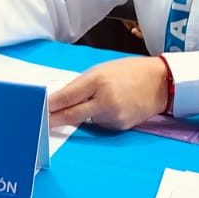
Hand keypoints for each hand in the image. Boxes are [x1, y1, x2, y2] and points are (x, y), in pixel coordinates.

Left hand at [48, 57, 168, 131]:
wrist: (161, 82)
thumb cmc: (130, 72)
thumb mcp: (103, 70)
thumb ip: (82, 85)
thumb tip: (61, 99)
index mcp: (98, 81)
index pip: (67, 96)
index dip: (51, 105)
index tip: (37, 109)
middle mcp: (105, 100)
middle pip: (72, 115)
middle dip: (54, 119)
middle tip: (39, 122)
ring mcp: (113, 116)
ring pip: (86, 120)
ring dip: (81, 115)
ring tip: (98, 100)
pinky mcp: (119, 127)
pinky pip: (99, 125)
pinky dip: (97, 118)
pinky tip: (110, 107)